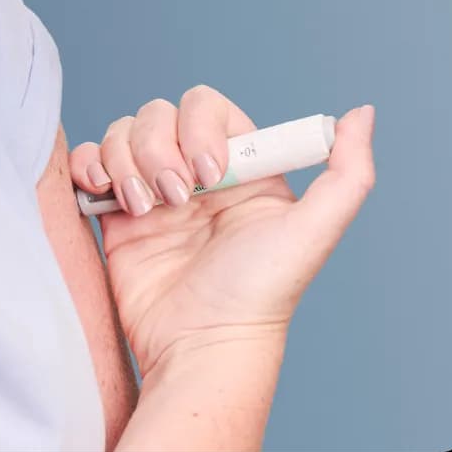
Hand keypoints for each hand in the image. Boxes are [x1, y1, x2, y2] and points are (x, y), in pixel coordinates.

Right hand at [69, 85, 375, 377]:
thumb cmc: (258, 296)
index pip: (205, 107)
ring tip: (143, 210)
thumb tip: (361, 114)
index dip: (200, 129)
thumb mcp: (312, 233)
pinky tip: (107, 197)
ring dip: (126, 163)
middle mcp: (193, 172)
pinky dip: (89, 167)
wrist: (198, 344)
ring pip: (122, 134)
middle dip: (159, 150)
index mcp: (238, 167)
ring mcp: (150, 190)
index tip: (211, 177)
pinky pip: (90, 163)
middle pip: (158, 115)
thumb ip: (347, 174)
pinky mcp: (114, 213)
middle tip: (175, 201)